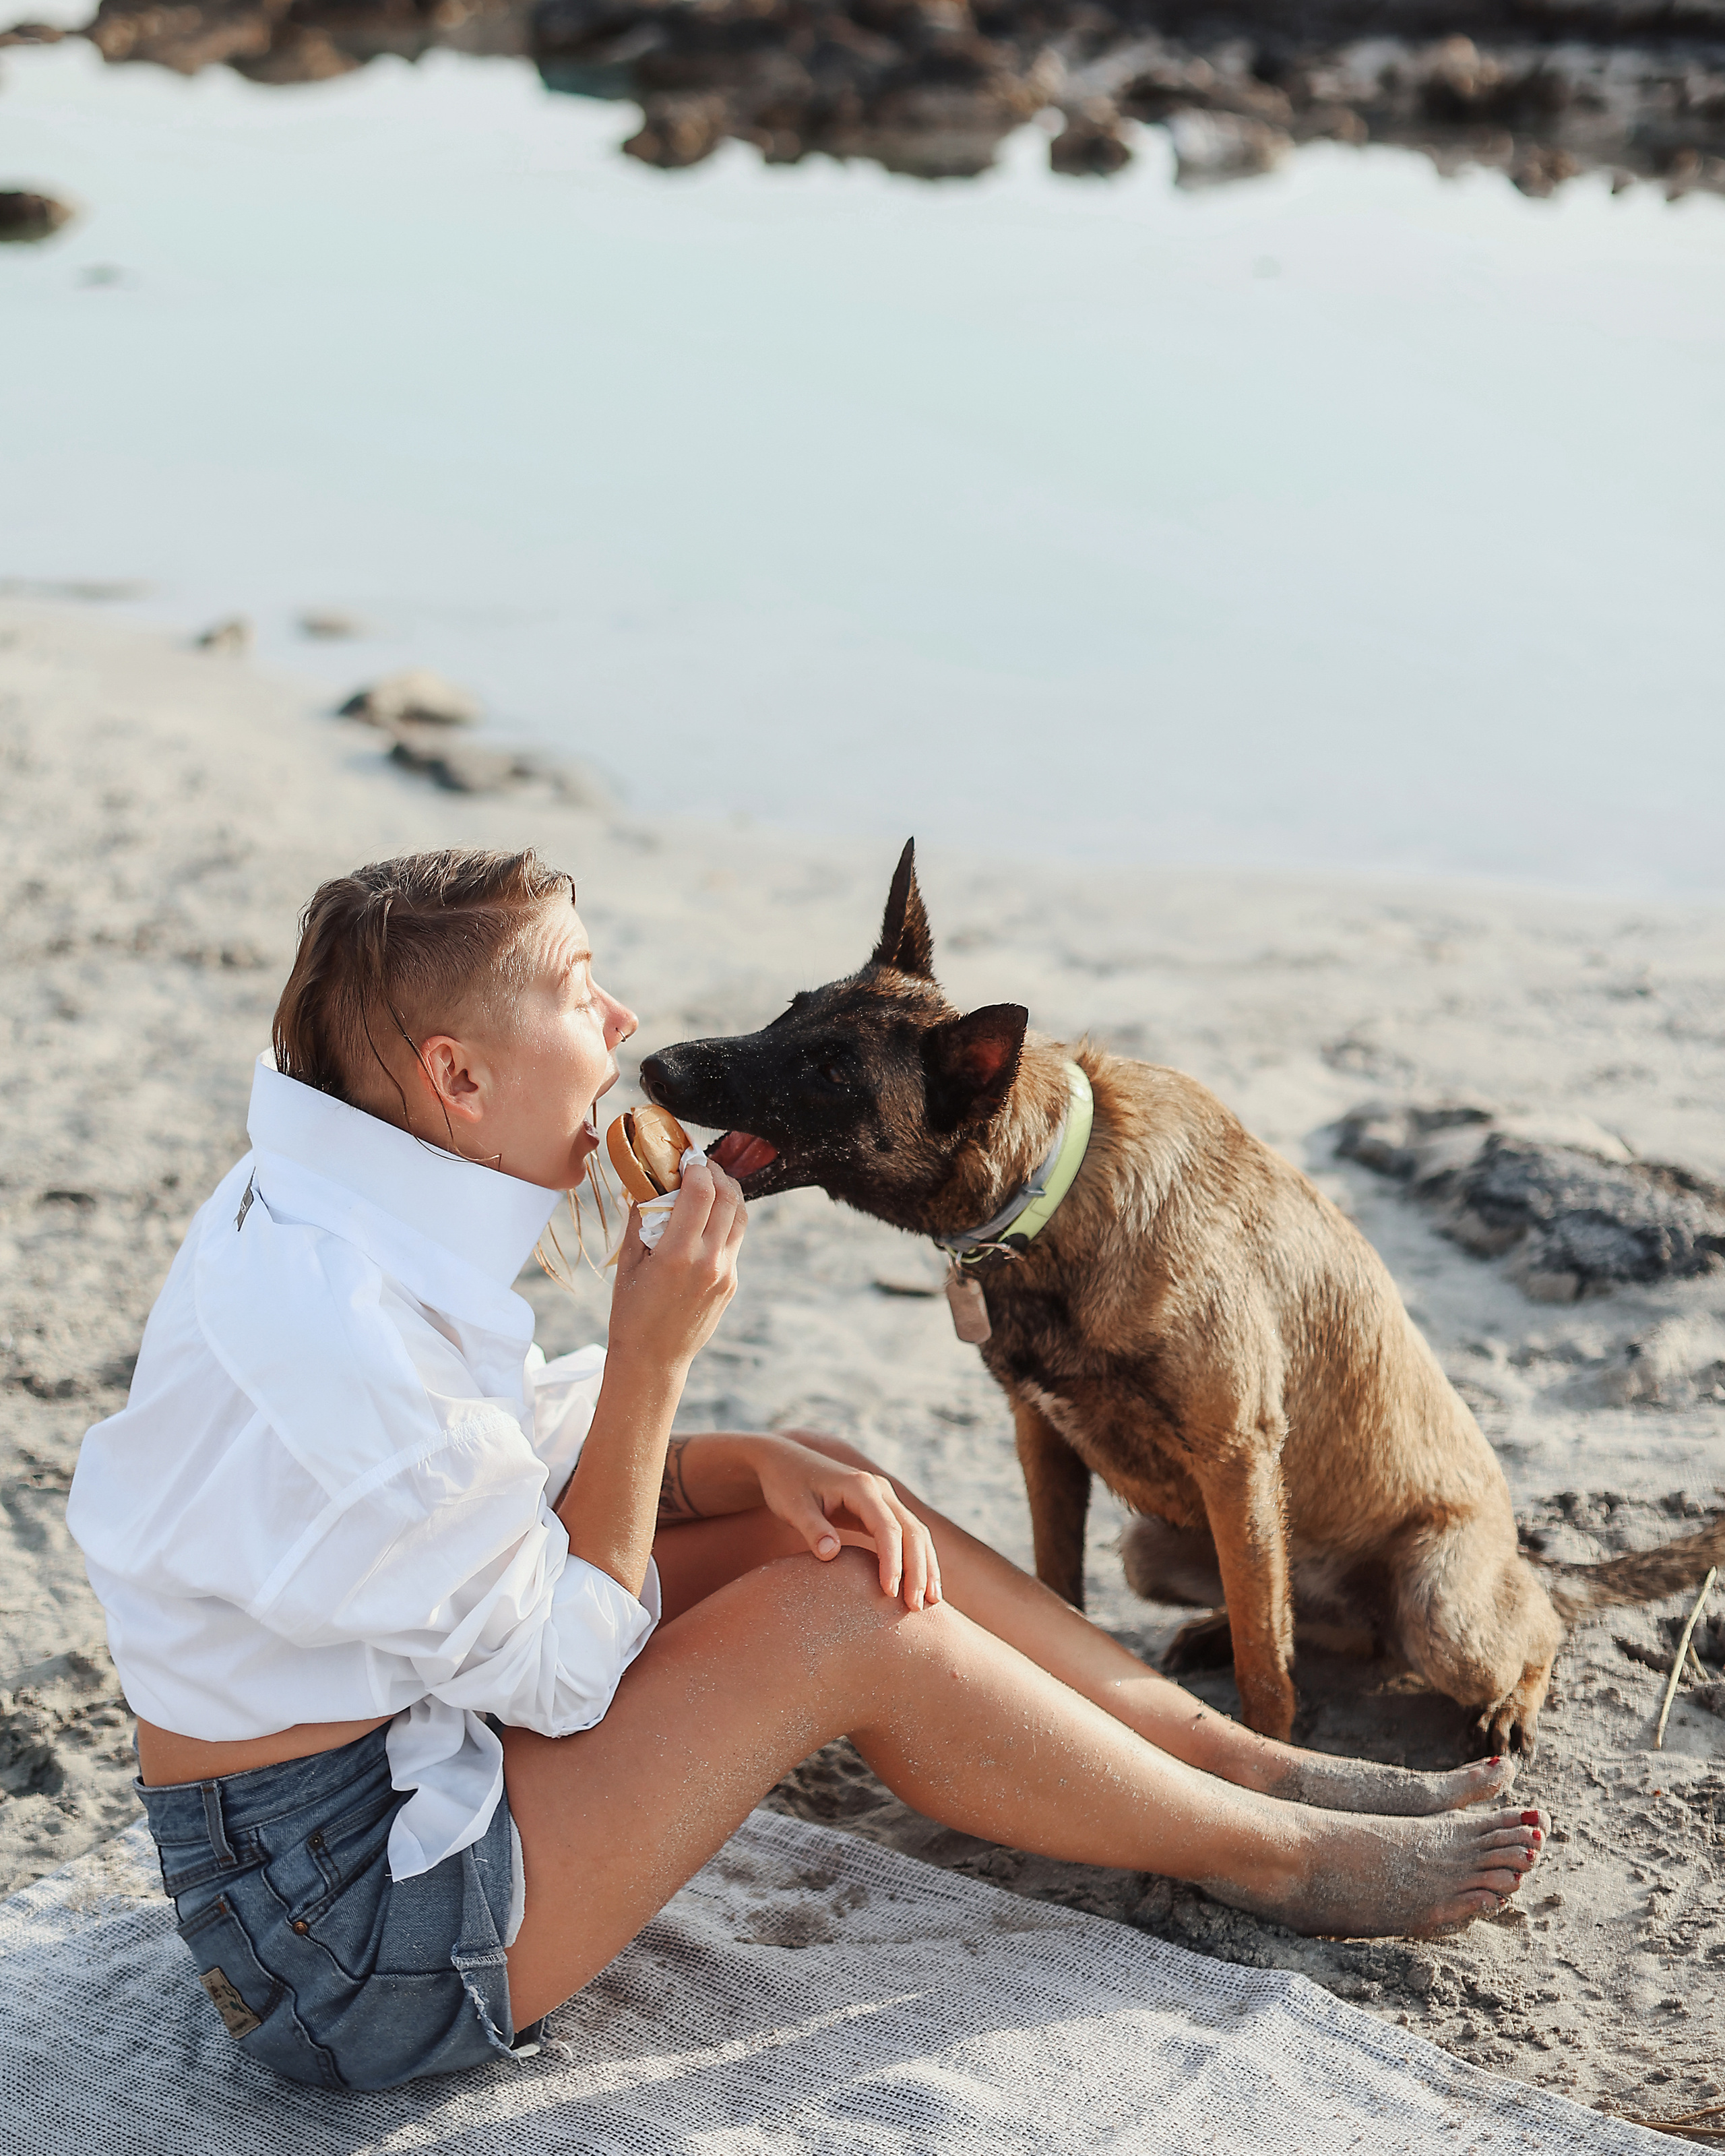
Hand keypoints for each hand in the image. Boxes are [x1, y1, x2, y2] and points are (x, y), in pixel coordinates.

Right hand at [607, 1157, 745, 1373]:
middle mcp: (708, 1261)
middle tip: (700, 1163)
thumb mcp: (629, 1263)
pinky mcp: (731, 1283)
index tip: (687, 1155)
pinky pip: (735, 1240)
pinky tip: (709, 1217)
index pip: (701, 1192)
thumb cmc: (631, 1313)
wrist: (653, 1360)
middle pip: (728, 1198)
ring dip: (729, 1192)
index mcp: (678, 1254)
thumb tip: (646, 1183)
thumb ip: (640, 1220)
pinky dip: (726, 1219)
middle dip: (716, 1172)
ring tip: (711, 1182)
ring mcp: (725, 1273)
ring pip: (740, 1217)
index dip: (697, 1166)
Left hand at [750, 1434, 941, 1611]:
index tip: (890, 1593)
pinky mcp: (880, 1509)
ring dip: (924, 1566)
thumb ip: (812, 1529)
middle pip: (911, 1530)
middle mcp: (879, 1489)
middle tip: (916, 1607)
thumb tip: (830, 1555)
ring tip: (929, 1601)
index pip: (888, 1528)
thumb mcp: (792, 1506)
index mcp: (860, 1486)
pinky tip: (918, 1584)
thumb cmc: (785, 1485)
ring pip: (915, 1532)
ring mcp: (883, 1497)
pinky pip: (905, 1534)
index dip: (892, 1562)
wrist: (784, 1462)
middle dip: (918, 1569)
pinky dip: (915, 1558)